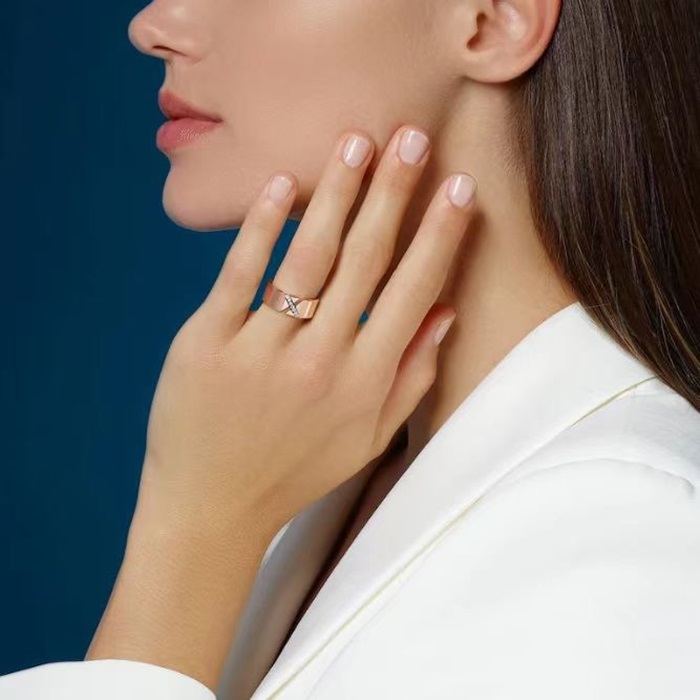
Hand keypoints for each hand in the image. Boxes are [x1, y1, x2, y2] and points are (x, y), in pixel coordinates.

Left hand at [139, 124, 476, 536]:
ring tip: (357, 143)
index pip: (413, 293)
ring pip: (309, 257)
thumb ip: (411, 376)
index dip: (440, 236)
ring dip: (337, 194)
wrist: (212, 505)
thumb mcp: (368, 438)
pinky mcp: (208, 342)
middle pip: (365, 261)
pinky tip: (284, 185)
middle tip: (412, 136)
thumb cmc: (295, 470)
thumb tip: (447, 312)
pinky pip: (240, 274)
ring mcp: (263, 350)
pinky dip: (263, 226)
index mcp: (366, 382)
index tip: (460, 188)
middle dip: (394, 193)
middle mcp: (322, 361)